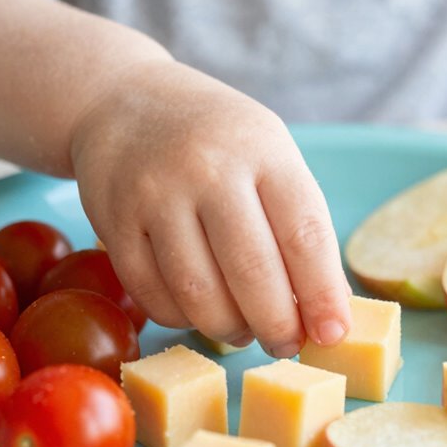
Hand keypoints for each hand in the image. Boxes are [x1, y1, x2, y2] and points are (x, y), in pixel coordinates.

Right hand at [69, 60, 351, 357]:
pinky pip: (153, 295)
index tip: (333, 334)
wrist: (124, 102)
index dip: (323, 295)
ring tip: (241, 330)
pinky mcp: (113, 221)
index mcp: (263, 150)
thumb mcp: (269, 155)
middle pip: (252, 272)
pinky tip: (198, 310)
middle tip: (286, 345)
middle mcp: (209, 168)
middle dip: (277, 325)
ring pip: (199, 293)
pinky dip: (182, 318)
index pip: (304, 235)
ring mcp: (156, 194)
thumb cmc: (215, 140)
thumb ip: (297, 223)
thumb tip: (328, 308)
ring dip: (229, 329)